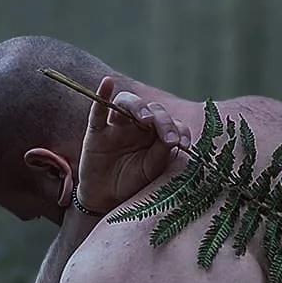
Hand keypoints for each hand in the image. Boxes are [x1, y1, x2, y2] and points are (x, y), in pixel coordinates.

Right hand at [74, 77, 190, 214]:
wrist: (107, 199)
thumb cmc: (132, 183)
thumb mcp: (152, 170)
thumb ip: (161, 152)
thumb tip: (172, 138)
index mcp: (155, 133)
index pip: (170, 122)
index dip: (180, 129)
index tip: (185, 145)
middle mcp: (137, 125)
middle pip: (152, 110)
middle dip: (163, 121)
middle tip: (169, 138)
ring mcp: (116, 126)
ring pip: (127, 103)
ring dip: (138, 107)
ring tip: (146, 119)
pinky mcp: (96, 132)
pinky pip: (98, 110)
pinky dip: (102, 95)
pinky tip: (108, 82)